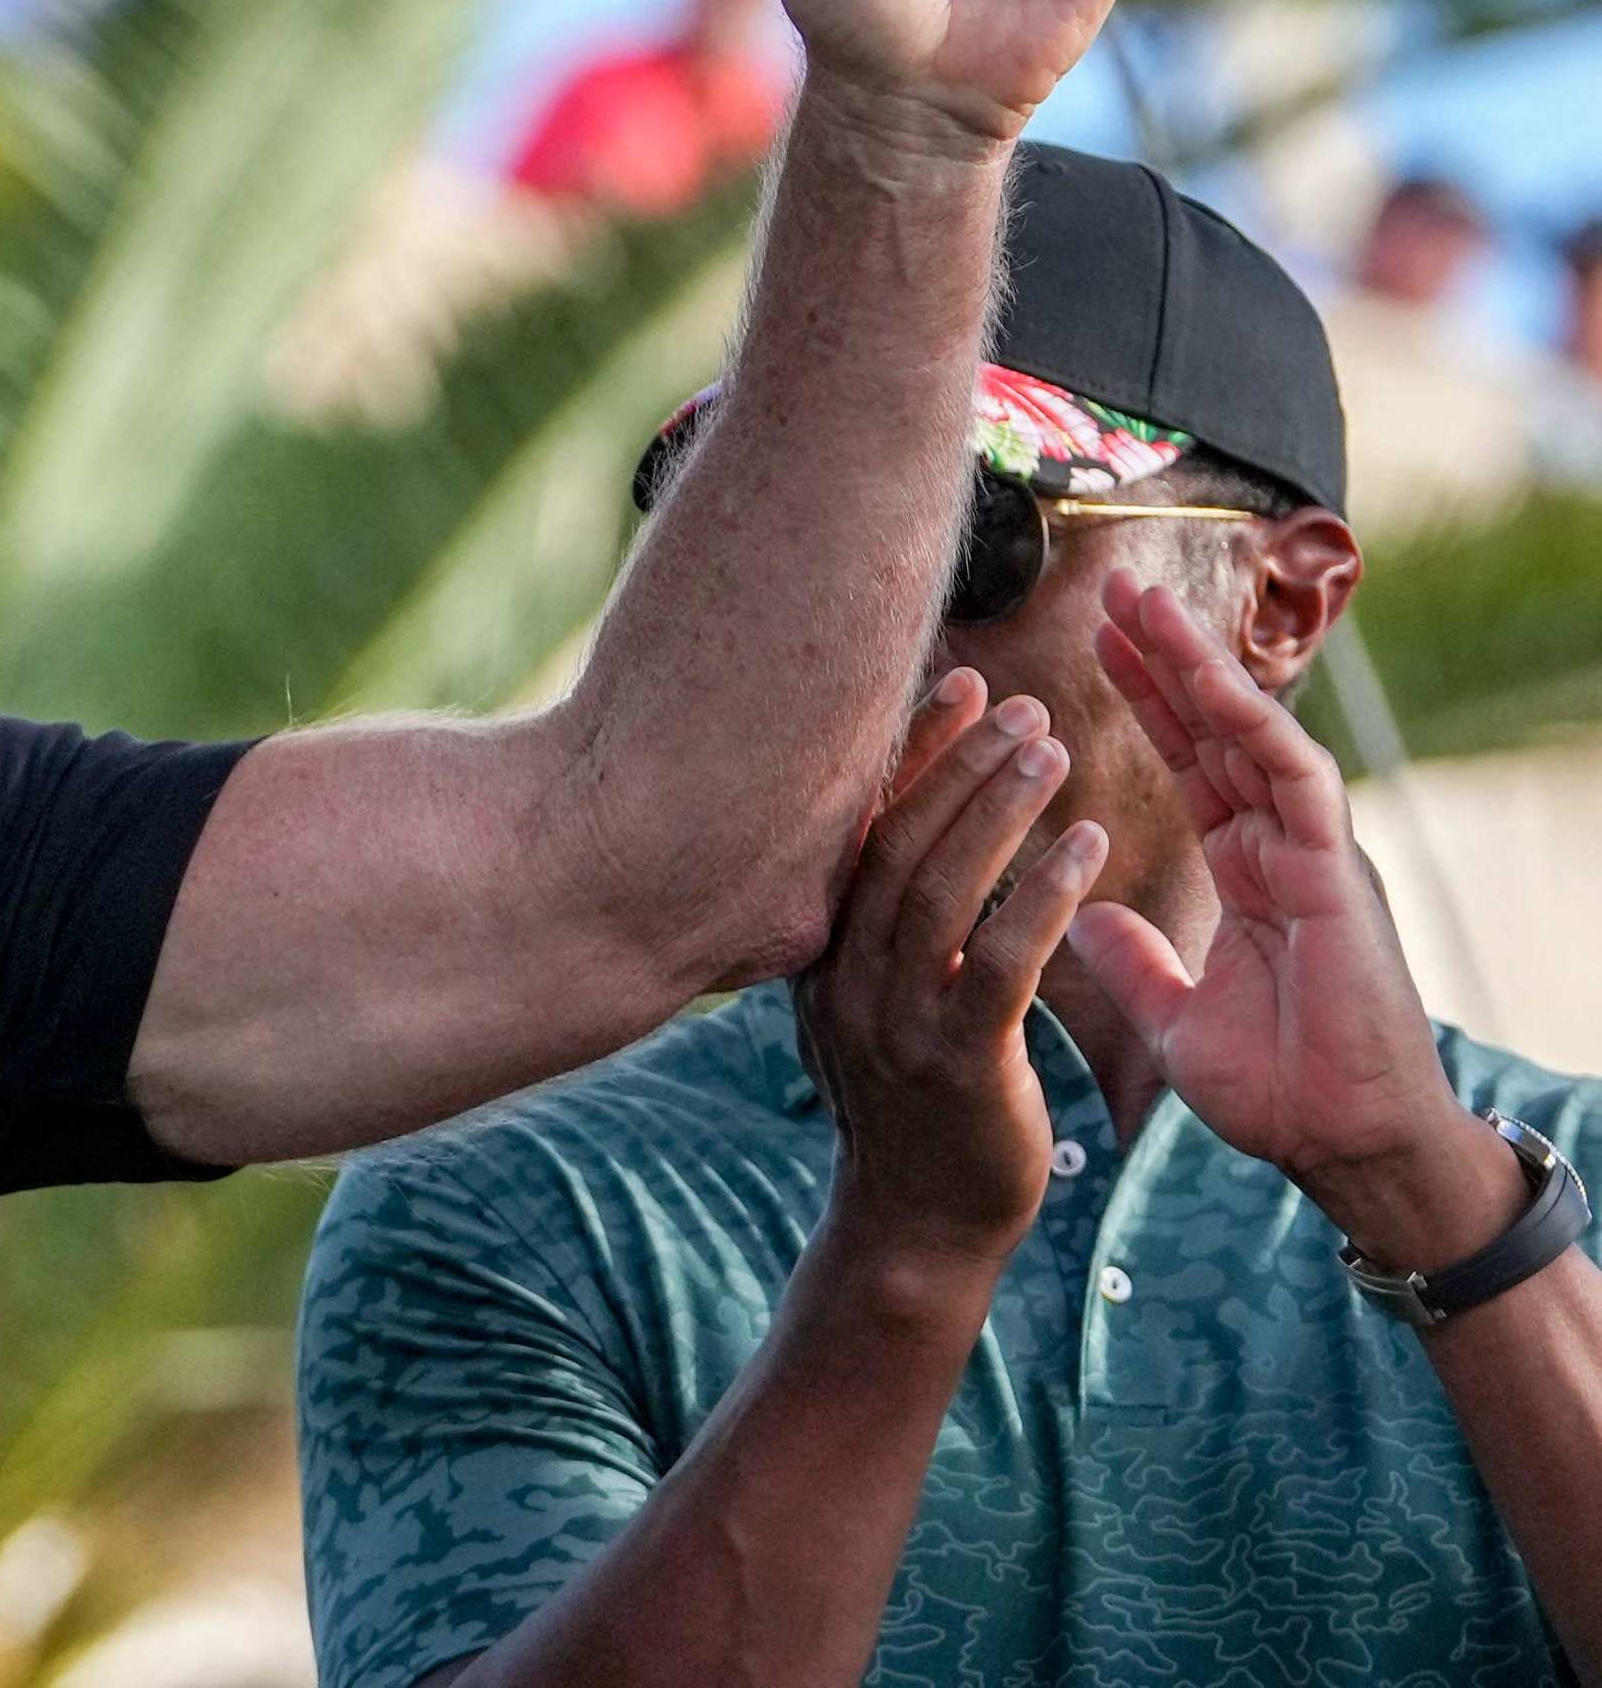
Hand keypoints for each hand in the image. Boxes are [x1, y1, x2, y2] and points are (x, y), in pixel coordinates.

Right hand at [796, 672, 1104, 1278]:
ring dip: (998, 809)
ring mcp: (892, 1021)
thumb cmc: (918, 1102)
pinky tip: (1086, 846)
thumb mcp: (880, 999)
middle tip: (1023, 702)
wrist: (919, 1226)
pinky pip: (999, 962)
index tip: (962, 684)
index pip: (862, 827)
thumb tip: (910, 826)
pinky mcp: (956, 1065)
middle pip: (896, 842)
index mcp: (823, 950)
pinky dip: (1041, 895)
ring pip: (939, 889)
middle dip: (959, 763)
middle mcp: (843, 974)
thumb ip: (888, 922)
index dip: (911, 752)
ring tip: (1054, 749)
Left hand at [1068, 575, 1522, 1272]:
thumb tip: (1082, 914)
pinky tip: (1208, 680)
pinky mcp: (1335, 873)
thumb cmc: (1278, 1090)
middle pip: (1217, 728)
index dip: (1146, 700)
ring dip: (1200, 665)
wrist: (1342, 1146)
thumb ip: (1132, 960)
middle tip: (1112, 584)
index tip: (1096, 642)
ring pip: (1253, 733)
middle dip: (1167, 655)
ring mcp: (1312, 853)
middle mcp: (1281, 846)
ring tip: (1143, 603)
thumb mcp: (1174, 1014)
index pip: (1189, 761)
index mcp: (1248, 869)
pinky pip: (1294, 779)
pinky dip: (1252, 724)